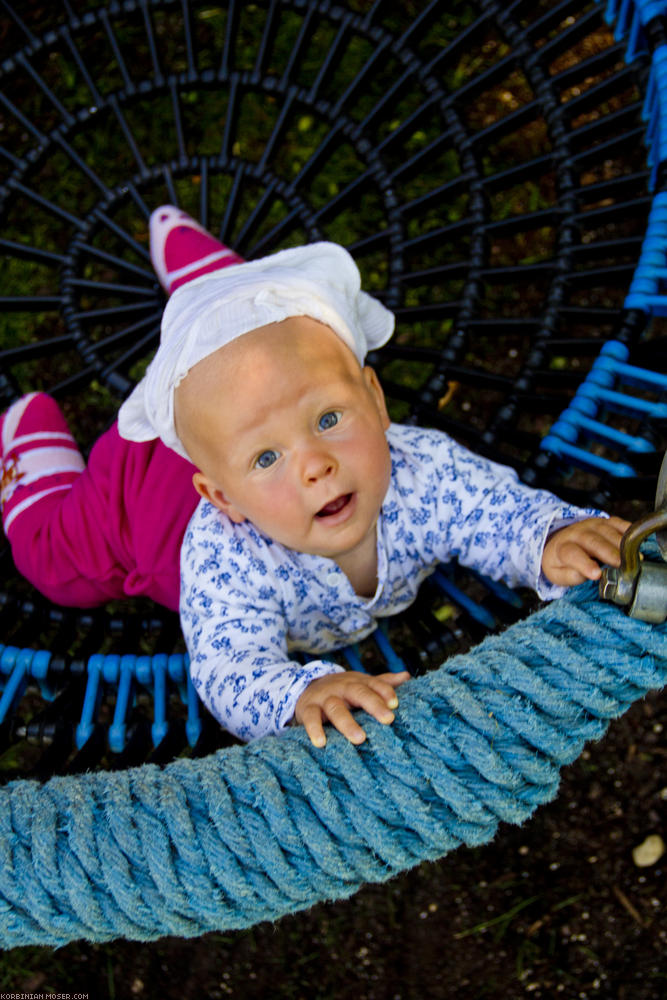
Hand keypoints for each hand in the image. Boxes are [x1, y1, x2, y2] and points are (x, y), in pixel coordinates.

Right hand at [294, 670, 410, 747]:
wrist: (306, 687)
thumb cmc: (342, 691)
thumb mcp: (360, 684)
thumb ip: (382, 682)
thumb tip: (407, 676)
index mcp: (357, 682)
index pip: (374, 684)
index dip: (385, 692)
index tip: (396, 705)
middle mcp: (341, 687)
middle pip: (358, 692)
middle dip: (373, 704)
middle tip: (388, 719)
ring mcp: (324, 697)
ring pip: (336, 708)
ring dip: (347, 723)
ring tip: (360, 739)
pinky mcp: (307, 708)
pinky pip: (310, 718)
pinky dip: (315, 729)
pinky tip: (321, 743)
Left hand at [542, 515, 630, 586]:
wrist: (561, 541)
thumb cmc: (561, 560)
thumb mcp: (556, 573)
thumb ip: (567, 576)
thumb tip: (582, 575)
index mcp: (562, 547)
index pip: (572, 554)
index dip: (584, 564)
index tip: (597, 574)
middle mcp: (577, 533)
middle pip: (592, 541)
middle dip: (608, 552)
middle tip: (621, 564)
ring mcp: (591, 525)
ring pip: (606, 531)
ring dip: (621, 543)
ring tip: (634, 556)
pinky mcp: (604, 521)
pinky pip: (617, 522)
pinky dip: (627, 530)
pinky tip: (635, 540)